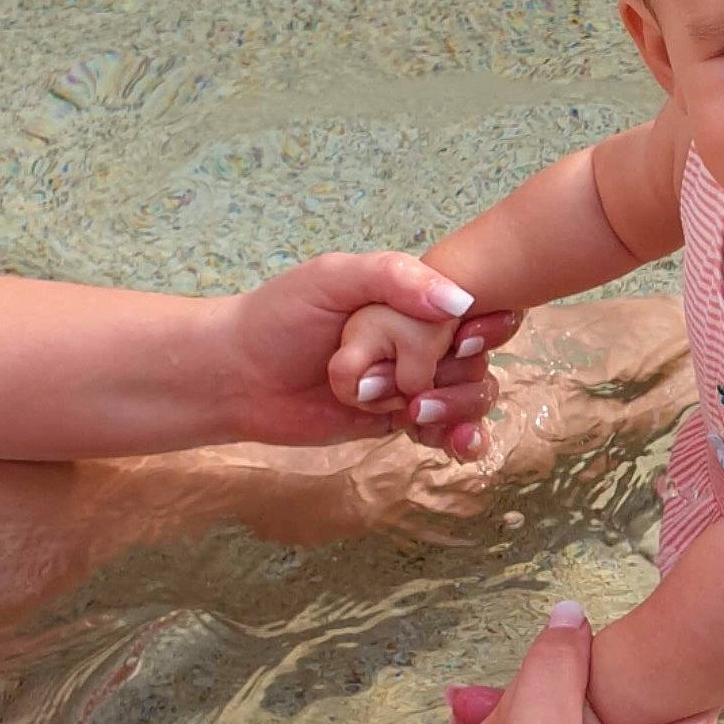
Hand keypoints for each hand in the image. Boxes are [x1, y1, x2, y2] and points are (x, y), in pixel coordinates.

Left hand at [215, 253, 519, 457]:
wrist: (235, 378)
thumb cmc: (278, 317)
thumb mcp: (333, 277)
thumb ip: (396, 277)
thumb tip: (459, 302)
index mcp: (414, 297)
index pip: (481, 307)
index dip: (488, 327)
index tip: (462, 339)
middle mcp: (421, 338)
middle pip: (479, 359)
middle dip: (452, 375)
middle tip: (410, 383)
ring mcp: (413, 380)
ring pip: (471, 397)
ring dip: (451, 408)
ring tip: (412, 412)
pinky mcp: (399, 419)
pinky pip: (448, 431)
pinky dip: (460, 440)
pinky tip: (457, 445)